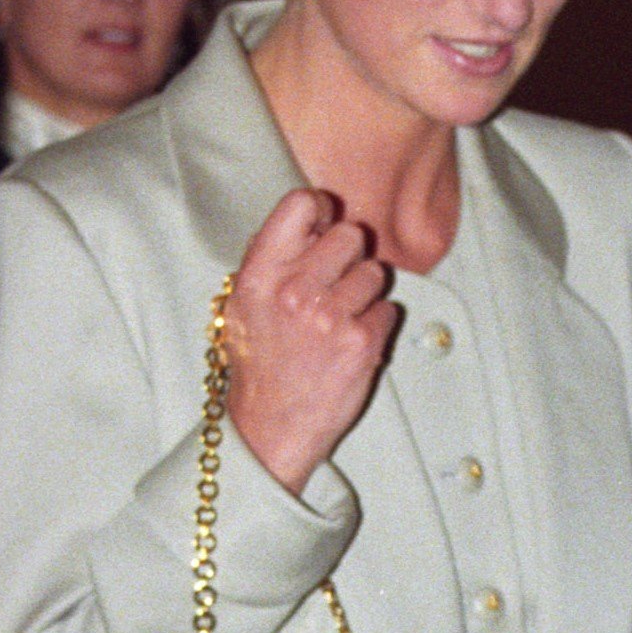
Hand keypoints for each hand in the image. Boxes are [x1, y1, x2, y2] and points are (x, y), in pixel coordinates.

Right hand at [225, 190, 399, 492]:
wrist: (271, 428)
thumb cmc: (259, 363)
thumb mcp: (243, 304)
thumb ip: (272, 258)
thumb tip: (310, 216)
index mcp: (260, 274)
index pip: (300, 204)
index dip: (320, 210)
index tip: (323, 225)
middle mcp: (294, 290)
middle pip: (350, 233)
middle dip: (349, 256)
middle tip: (334, 284)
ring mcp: (330, 316)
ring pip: (375, 272)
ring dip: (365, 292)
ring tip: (340, 318)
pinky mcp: (362, 342)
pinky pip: (388, 308)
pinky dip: (375, 324)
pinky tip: (351, 341)